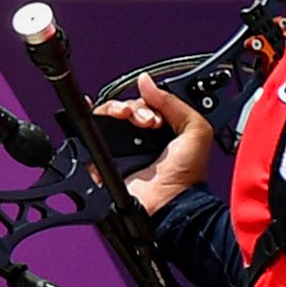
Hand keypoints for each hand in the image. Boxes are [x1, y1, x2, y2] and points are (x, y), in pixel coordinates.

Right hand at [101, 75, 217, 213]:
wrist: (169, 203)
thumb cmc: (186, 176)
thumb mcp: (195, 130)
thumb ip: (174, 102)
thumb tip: (147, 82)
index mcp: (163, 131)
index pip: (147, 104)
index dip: (148, 102)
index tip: (154, 114)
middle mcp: (141, 139)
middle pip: (125, 108)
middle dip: (131, 107)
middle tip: (144, 121)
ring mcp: (122, 150)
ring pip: (107, 118)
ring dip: (113, 111)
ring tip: (125, 118)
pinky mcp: (105, 162)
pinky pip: (90, 138)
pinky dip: (90, 123)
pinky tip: (96, 116)